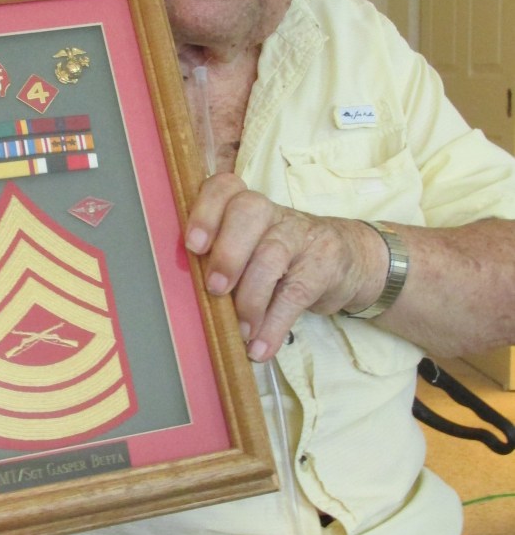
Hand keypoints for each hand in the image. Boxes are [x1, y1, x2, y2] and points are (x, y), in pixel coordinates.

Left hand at [185, 173, 385, 360]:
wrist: (351, 259)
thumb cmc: (282, 257)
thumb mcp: (253, 249)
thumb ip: (222, 261)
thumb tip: (184, 298)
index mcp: (247, 206)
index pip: (224, 188)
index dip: (205, 210)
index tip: (193, 245)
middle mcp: (272, 214)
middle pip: (248, 212)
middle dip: (227, 251)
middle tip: (216, 289)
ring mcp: (300, 236)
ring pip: (271, 253)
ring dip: (251, 297)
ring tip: (242, 330)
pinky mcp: (323, 265)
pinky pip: (296, 293)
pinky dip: (275, 324)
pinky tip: (261, 347)